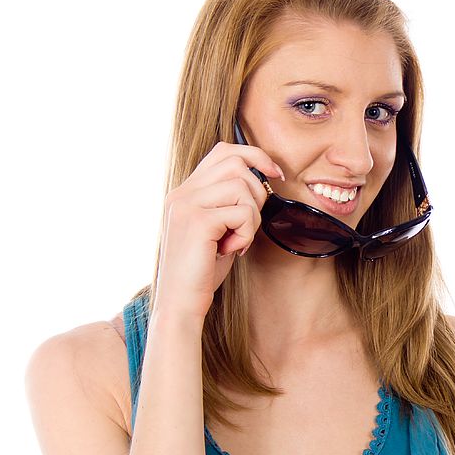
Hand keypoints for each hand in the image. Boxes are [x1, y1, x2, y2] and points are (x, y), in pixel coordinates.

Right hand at [151, 141, 283, 320]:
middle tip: (249, 222)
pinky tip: (232, 250)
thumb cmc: (202, 271)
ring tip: (237, 240)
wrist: (180, 303)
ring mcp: (186, 205)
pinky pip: (242, 212)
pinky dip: (246, 233)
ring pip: (242, 186)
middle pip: (235, 162)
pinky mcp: (197, 221)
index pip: (223, 151)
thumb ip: (228, 204)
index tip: (275, 174)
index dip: (255, 156)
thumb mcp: (216, 230)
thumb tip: (262, 180)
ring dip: (252, 217)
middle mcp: (182, 193)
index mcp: (185, 192)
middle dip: (257, 190)